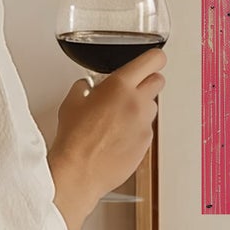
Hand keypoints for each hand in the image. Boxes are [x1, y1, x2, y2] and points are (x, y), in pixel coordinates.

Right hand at [48, 47, 164, 229]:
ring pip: (152, 106)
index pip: (153, 60)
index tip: (153, 60)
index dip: (154, 58)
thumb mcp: (72, 102)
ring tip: (118, 118)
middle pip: (158, 81)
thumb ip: (84, 87)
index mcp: (120, 86)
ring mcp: (144, 124)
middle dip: (147, 81)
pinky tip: (118, 137)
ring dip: (141, 107)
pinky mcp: (146, 143)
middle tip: (132, 89)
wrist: (79, 171)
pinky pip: (147, 128)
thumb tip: (87, 86)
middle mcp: (137, 103)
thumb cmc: (74, 139)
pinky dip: (137, 129)